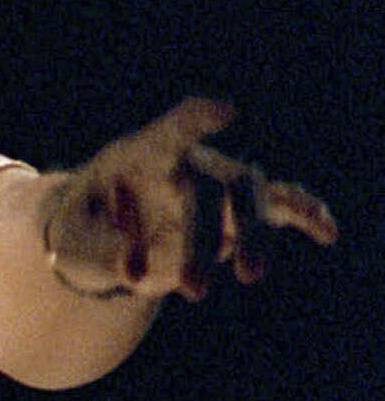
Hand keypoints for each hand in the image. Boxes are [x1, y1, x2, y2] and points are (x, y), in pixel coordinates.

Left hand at [40, 97, 338, 300]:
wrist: (100, 234)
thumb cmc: (83, 225)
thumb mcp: (72, 236)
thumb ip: (96, 249)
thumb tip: (132, 270)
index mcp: (139, 156)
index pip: (168, 132)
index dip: (195, 122)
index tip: (224, 110)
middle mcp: (186, 164)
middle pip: (209, 185)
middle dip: (204, 236)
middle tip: (191, 290)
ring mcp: (216, 184)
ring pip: (248, 198)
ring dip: (252, 236)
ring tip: (249, 275)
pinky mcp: (236, 212)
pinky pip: (280, 205)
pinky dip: (305, 214)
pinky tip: (327, 232)